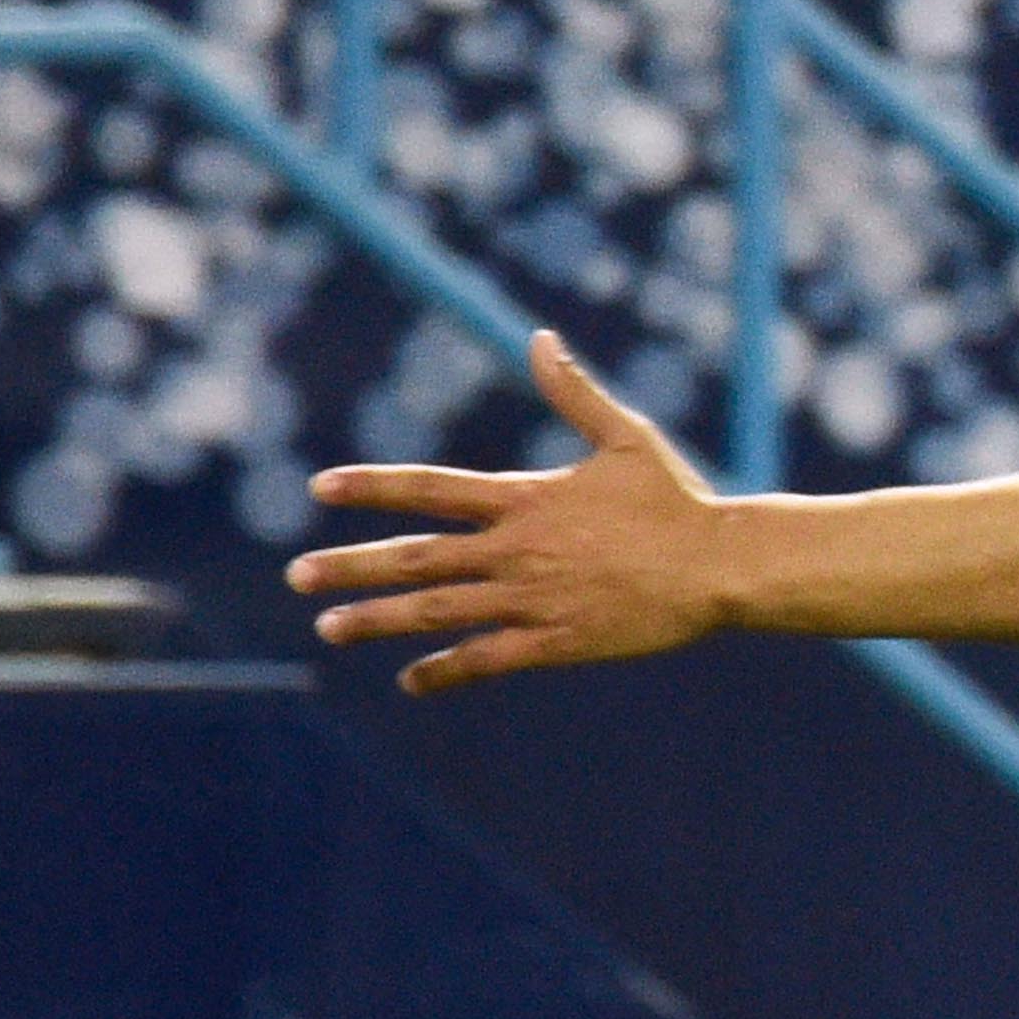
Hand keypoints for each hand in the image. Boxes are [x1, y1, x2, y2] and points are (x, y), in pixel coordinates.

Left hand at [291, 333, 735, 692]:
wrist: (721, 567)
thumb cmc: (677, 500)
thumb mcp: (626, 438)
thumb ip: (573, 392)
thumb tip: (540, 339)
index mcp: (525, 499)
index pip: (430, 488)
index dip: (372, 486)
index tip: (318, 487)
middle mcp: (516, 550)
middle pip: (416, 557)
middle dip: (351, 566)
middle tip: (297, 576)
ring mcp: (533, 599)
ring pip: (438, 611)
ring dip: (378, 618)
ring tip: (329, 627)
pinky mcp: (559, 641)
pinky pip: (489, 658)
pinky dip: (446, 669)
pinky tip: (411, 679)